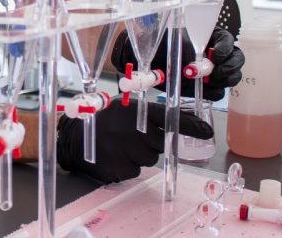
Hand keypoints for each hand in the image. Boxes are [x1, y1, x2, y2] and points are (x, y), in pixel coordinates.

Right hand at [56, 101, 212, 183]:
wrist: (74, 138)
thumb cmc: (104, 122)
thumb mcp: (124, 110)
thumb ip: (149, 116)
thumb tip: (185, 123)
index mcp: (133, 111)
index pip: (169, 117)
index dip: (190, 125)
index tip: (207, 132)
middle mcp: (130, 129)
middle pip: (160, 143)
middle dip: (150, 143)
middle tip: (132, 137)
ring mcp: (123, 149)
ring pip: (148, 159)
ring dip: (139, 155)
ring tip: (120, 146)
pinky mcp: (117, 167)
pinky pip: (135, 171)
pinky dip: (127, 165)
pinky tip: (114, 156)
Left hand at [111, 27, 244, 100]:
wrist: (148, 61)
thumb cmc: (162, 45)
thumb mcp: (175, 42)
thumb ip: (188, 50)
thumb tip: (195, 64)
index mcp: (211, 36)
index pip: (228, 41)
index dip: (225, 50)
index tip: (215, 57)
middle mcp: (216, 54)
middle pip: (237, 60)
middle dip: (228, 68)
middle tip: (213, 74)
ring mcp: (214, 71)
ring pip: (232, 77)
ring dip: (222, 81)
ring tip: (206, 81)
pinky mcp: (207, 87)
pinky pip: (218, 92)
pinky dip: (211, 92)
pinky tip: (200, 88)